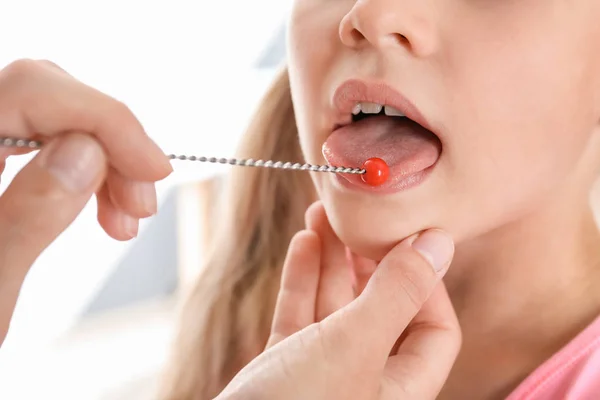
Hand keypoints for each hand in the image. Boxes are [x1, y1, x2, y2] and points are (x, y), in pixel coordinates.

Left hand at [0, 59, 171, 344]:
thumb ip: (27, 215)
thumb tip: (87, 151)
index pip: (30, 89)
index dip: (106, 119)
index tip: (155, 170)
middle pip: (46, 97)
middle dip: (111, 145)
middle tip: (142, 206)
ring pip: (54, 120)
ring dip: (107, 164)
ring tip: (126, 220)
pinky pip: (46, 145)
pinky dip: (88, 172)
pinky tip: (103, 208)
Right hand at [217, 202, 460, 399]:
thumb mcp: (355, 344)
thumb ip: (398, 293)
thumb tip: (440, 243)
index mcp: (401, 388)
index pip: (434, 329)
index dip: (424, 282)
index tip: (405, 238)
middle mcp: (367, 380)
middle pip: (381, 309)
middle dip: (368, 258)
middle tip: (357, 217)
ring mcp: (324, 372)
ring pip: (335, 307)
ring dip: (330, 259)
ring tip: (322, 213)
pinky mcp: (286, 367)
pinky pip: (301, 316)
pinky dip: (302, 279)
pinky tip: (303, 241)